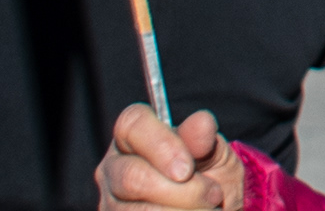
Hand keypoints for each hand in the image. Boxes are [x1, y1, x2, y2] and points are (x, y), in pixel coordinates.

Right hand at [96, 105, 243, 208]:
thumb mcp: (213, 153)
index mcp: (133, 136)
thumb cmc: (210, 174)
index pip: (131, 125)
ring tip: (208, 209)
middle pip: (131, 178)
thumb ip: (204, 139)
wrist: (213, 209)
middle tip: (213, 195)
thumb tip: (202, 122)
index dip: (161, 145)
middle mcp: (113, 167)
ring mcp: (110, 201)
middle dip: (181, 191)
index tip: (188, 169)